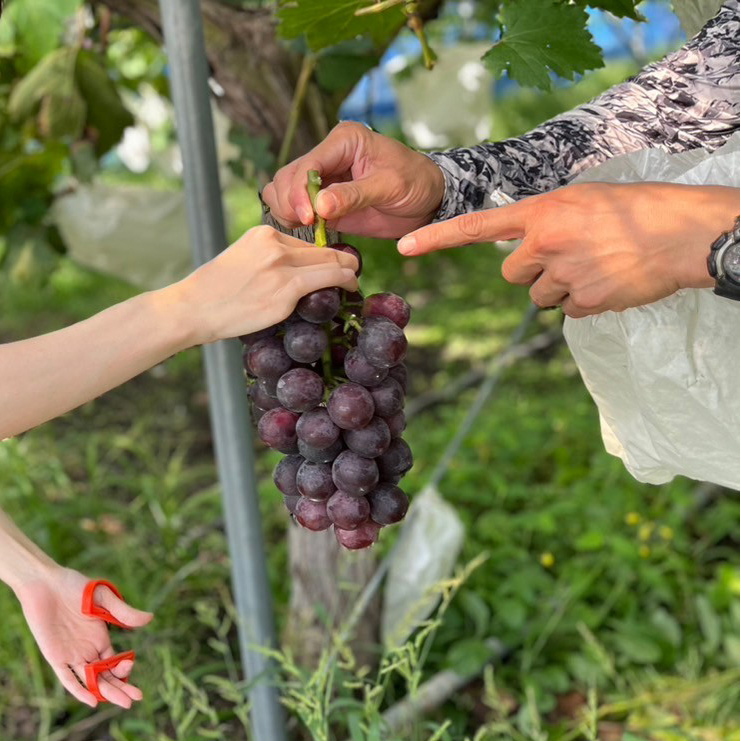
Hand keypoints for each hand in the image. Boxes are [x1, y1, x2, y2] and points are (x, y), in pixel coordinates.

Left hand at [15, 567, 152, 708]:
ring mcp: (72, 655)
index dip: (124, 668)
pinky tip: (92, 699)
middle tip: (136, 698)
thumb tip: (150, 619)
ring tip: (123, 703)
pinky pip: (67, 678)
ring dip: (106, 692)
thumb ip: (124, 612)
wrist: (46, 584)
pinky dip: (79, 690)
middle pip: (105, 676)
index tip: (131, 664)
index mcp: (100, 638)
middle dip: (121, 688)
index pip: (114, 662)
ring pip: (91, 681)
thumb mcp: (104, 598)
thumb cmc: (74, 586)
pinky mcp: (55, 657)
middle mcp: (87, 650)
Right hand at [169, 225, 358, 344]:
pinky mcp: (287, 289)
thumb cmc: (214, 291)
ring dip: (349, 272)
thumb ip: (266, 259)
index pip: (305, 243)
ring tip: (354, 282)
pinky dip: (346, 282)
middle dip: (343, 260)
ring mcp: (282, 266)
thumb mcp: (240, 260)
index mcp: (263, 234)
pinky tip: (351, 288)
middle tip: (353, 272)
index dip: (323, 255)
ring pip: (332, 262)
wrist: (193, 308)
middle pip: (323, 249)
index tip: (332, 266)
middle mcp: (275, 245)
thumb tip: (292, 271)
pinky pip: (329, 280)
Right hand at [262, 122, 444, 237]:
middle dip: (290, 202)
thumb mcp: (389, 187)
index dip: (300, 191)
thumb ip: (354, 196)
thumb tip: (319, 206)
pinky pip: (296, 209)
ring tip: (308, 228)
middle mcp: (327, 155)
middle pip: (287, 177)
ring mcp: (323, 179)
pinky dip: (294, 221)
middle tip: (308, 226)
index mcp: (343, 141)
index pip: (307, 163)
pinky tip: (309, 232)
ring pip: (284, 191)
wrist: (428, 199)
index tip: (309, 218)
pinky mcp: (323, 201)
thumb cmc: (415, 182)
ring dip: (288, 211)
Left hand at [397, 182, 739, 316]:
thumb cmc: (637, 209)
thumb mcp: (583, 200)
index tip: (404, 247)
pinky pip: (568, 311)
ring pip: (539, 296)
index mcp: (542, 211)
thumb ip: (546, 221)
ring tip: (595, 266)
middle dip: (532, 271)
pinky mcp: (584, 302)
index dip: (438, 237)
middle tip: (568, 257)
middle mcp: (545, 243)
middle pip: (511, 274)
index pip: (476, 226)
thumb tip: (525, 247)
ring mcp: (564, 275)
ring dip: (559, 288)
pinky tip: (608, 282)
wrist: (683, 233)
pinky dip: (584, 302)